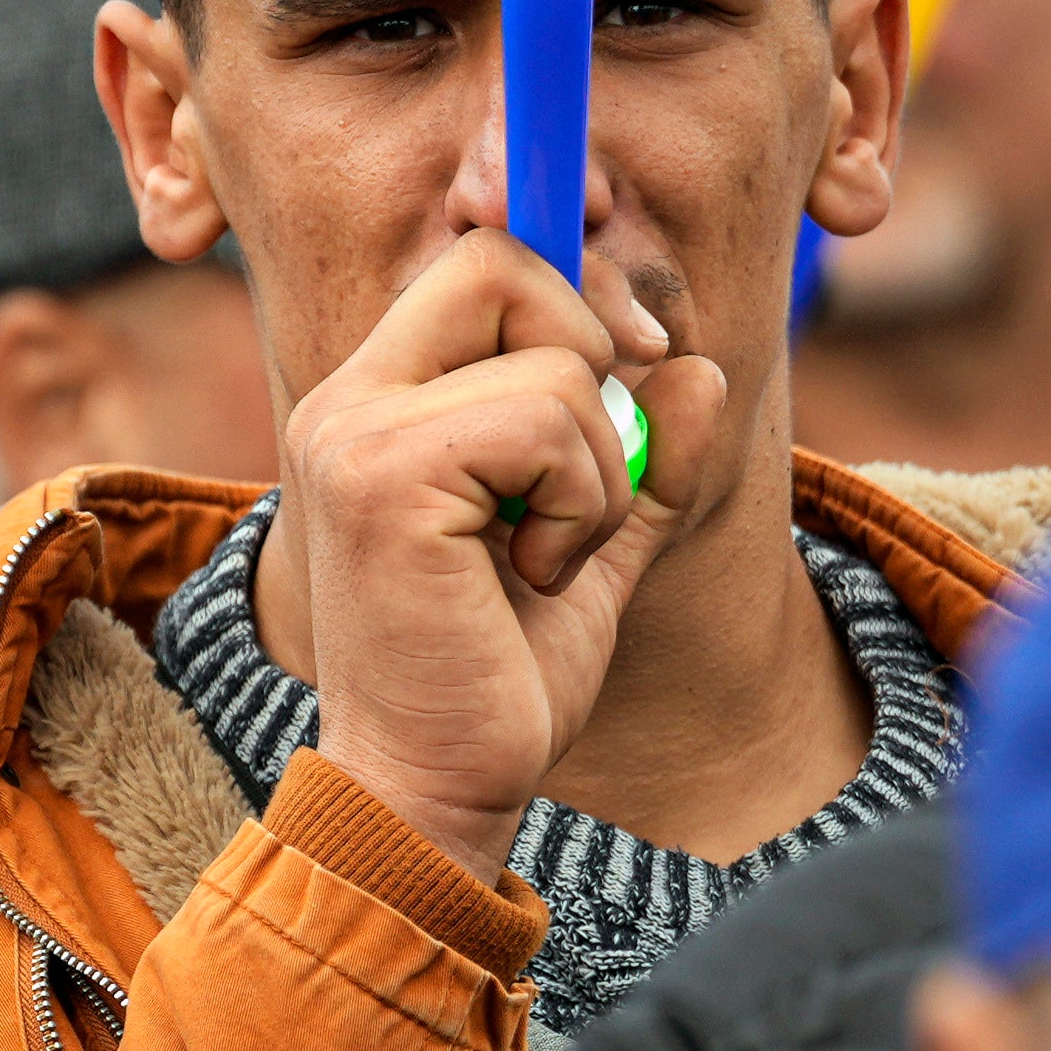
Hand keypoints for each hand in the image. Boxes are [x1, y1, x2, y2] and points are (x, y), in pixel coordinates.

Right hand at [277, 229, 730, 880]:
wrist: (435, 790)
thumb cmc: (499, 677)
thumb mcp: (595, 545)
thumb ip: (645, 458)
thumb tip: (700, 368)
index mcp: (379, 401)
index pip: (484, 261)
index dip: (577, 293)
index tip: (637, 357)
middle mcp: (349, 400)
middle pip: (501, 262)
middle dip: (591, 348)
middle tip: (593, 464)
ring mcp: (355, 433)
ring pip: (554, 362)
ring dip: (600, 470)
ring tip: (549, 555)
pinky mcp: (382, 478)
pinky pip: (547, 422)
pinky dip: (581, 504)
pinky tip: (535, 573)